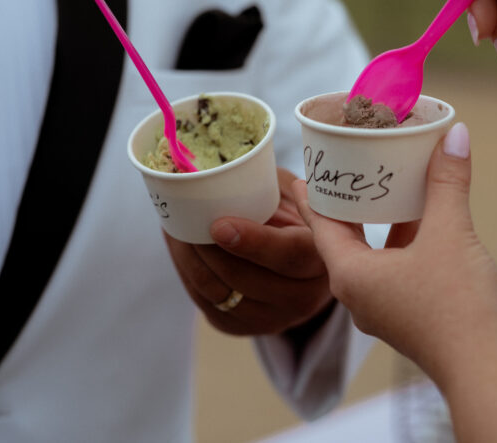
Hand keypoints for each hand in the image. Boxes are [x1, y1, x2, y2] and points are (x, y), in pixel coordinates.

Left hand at [164, 167, 333, 335]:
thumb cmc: (296, 215)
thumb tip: (227, 168)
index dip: (253, 242)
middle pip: (244, 278)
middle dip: (206, 248)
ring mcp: (273, 319)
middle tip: (181, 215)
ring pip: (219, 292)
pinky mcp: (243, 328)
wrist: (303, 266)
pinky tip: (179, 247)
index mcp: (322, 257)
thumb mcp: (296, 195)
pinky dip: (187, 272)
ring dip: (190, 258)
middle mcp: (304, 297)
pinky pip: (206, 303)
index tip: (218, 225)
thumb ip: (274, 186)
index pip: (288, 255)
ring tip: (175, 227)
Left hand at [297, 122, 496, 440]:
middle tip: (351, 166)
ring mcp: (387, 307)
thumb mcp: (450, 234)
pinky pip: (398, 267)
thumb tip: (453, 134)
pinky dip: (406, 239)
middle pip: (345, 237)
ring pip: (375, 253)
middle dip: (350, 202)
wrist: (494, 373)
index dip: (316, 192)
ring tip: (388, 181)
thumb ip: (446, 182)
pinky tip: (426, 216)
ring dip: (382, 219)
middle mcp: (360, 294)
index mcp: (350, 275)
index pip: (320, 224)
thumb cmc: (460, 308)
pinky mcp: (413, 315)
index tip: (308, 167)